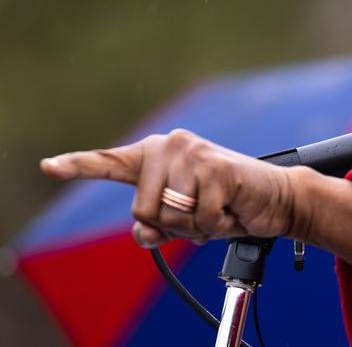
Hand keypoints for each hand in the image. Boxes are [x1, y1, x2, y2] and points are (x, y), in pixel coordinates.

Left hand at [40, 129, 302, 247]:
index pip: (110, 163)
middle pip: (143, 211)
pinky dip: (218, 225)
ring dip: (197, 226)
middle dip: (173, 225)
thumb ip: (156, 227)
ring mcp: (193, 155)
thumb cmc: (226, 206)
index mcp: (156, 156)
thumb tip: (144, 232)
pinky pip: (201, 219)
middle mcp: (171, 146)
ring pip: (171, 216)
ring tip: (218, 209)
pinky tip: (232, 208)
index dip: (77, 166)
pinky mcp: (217, 168)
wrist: (274, 200)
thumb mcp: (184, 222)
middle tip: (202, 212)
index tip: (49, 167)